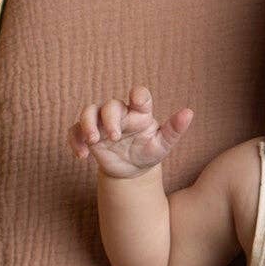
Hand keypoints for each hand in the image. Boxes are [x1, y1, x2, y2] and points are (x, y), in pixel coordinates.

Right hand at [68, 85, 193, 178]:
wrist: (131, 171)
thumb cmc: (149, 152)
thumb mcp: (163, 145)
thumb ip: (174, 129)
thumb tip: (189, 113)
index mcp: (140, 112)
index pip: (140, 95)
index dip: (138, 95)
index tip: (136, 100)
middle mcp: (120, 113)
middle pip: (110, 105)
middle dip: (110, 119)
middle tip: (115, 137)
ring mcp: (102, 123)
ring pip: (88, 112)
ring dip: (87, 124)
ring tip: (93, 141)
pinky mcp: (89, 135)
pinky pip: (75, 131)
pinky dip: (75, 141)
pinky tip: (81, 156)